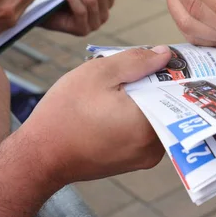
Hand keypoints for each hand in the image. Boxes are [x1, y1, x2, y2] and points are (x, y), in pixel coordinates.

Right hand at [22, 47, 170, 182]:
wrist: (39, 156)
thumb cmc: (65, 114)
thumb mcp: (98, 74)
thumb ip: (136, 61)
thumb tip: (164, 54)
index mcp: (149, 123)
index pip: (176, 90)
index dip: (170, 69)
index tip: (163, 57)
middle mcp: (154, 145)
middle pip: (168, 103)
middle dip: (154, 83)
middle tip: (135, 70)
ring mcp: (145, 157)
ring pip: (156, 116)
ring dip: (144, 99)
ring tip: (119, 88)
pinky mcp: (134, 162)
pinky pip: (145, 131)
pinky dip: (136, 115)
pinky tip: (114, 106)